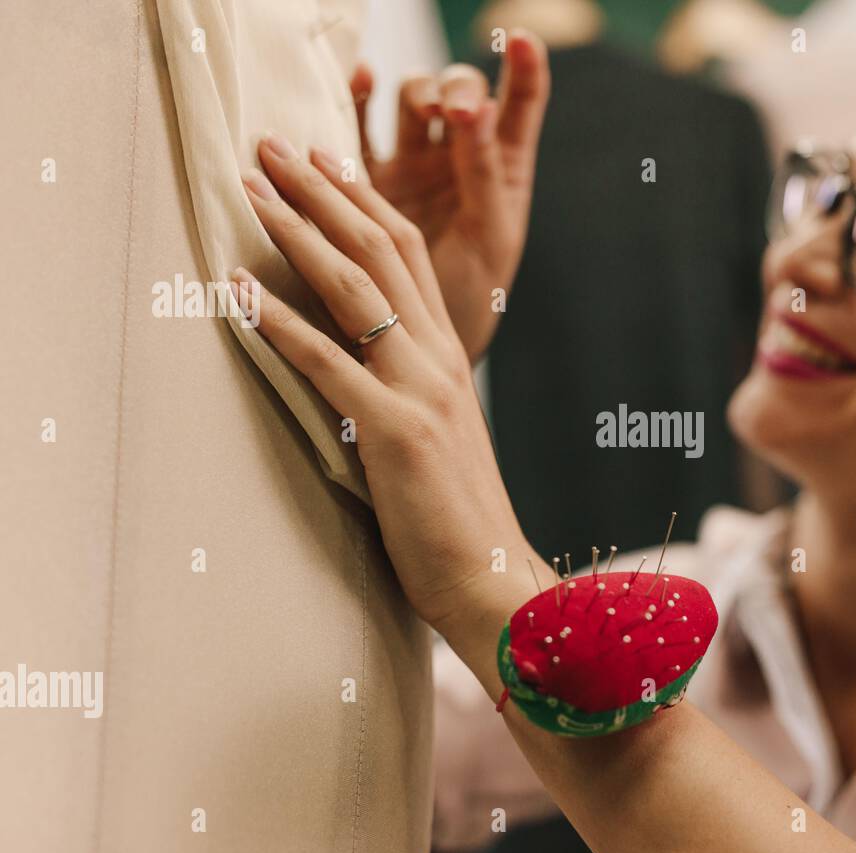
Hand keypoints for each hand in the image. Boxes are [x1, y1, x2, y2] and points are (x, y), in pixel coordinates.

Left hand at [234, 136, 540, 682]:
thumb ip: (404, 393)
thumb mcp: (436, 439)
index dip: (361, 201)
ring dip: (298, 231)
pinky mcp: (395, 431)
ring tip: (250, 187)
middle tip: (271, 144)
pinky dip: (278, 322)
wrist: (494, 579)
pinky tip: (235, 291)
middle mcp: (439, 359)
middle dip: (322, 190)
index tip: (321, 160)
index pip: (408, 255)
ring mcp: (420, 391)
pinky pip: (328, 364)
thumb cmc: (459, 520)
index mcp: (448, 357)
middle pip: (381, 249)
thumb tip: (357, 373)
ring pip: (357, 288)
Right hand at [351, 31, 549, 363]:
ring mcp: (412, 163)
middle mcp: (457, 157)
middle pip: (454, 92)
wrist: (421, 347)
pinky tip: (356, 79)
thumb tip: (476, 108)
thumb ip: (484, 173)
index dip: (523, 68)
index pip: (519, 104)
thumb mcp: (491, 237)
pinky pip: (358, 124)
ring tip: (407, 104)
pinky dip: (356, 96)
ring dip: (405, 92)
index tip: (520, 39)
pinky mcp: (367, 179)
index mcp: (503, 170)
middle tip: (450, 115)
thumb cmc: (471, 299)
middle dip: (451, 91)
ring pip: (407, 101)